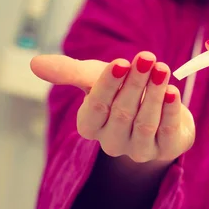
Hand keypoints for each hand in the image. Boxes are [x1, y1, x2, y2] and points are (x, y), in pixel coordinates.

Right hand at [30, 52, 194, 163]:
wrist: (155, 107)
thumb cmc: (120, 90)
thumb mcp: (94, 76)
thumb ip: (68, 71)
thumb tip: (34, 63)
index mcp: (90, 126)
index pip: (95, 108)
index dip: (108, 85)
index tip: (121, 62)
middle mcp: (112, 142)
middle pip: (122, 113)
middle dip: (135, 83)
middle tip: (147, 58)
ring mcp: (138, 150)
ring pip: (145, 123)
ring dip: (154, 94)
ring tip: (162, 69)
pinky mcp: (165, 151)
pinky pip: (168, 132)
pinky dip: (171, 111)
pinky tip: (173, 91)